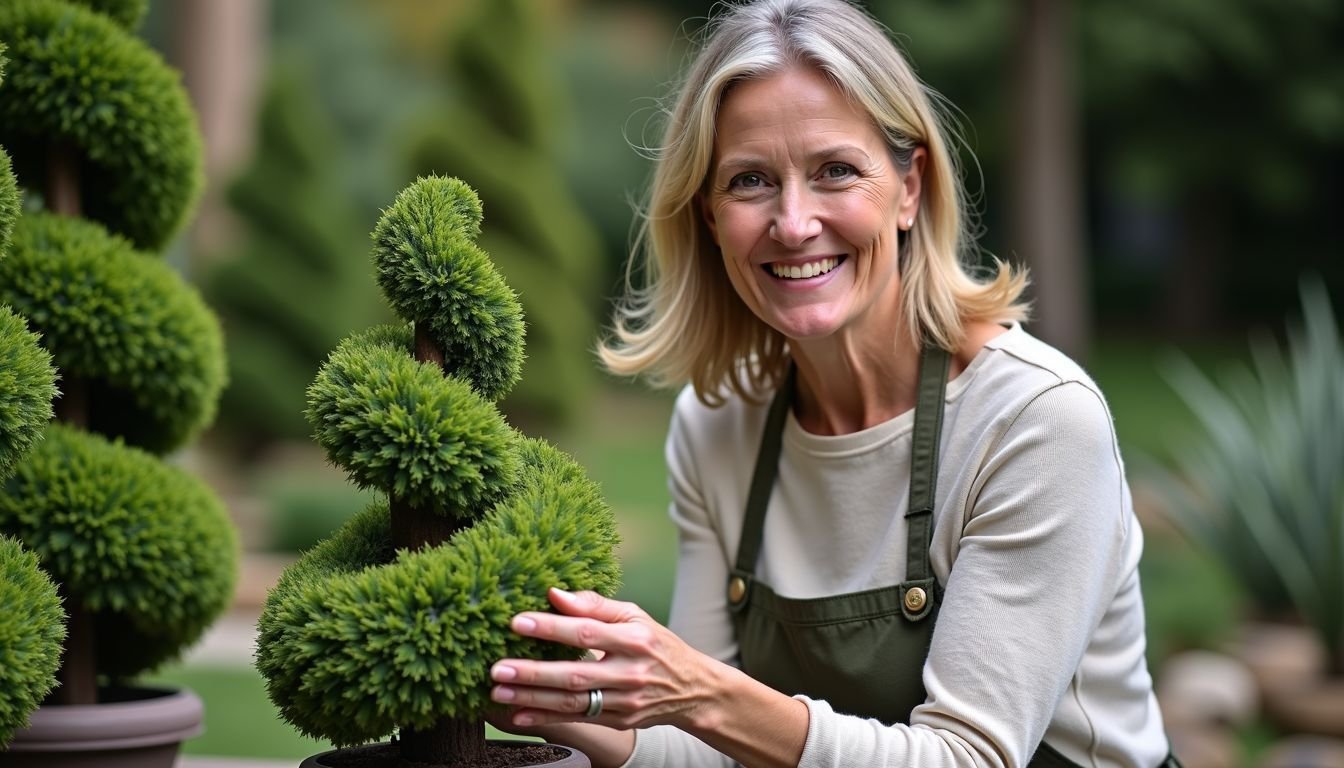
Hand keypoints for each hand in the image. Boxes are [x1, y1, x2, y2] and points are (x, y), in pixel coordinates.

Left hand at [490, 588, 720, 731]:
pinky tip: (519, 716)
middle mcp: (629, 672)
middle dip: (533, 672)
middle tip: (498, 669)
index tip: (517, 622)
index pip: (587, 632)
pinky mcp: (619, 721)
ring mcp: (624, 701)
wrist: (692, 689)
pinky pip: (577, 719)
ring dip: (532, 698)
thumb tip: (554, 594)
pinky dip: (546, 718)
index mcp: (634, 639)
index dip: (551, 627)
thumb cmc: (656, 644)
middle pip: (574, 673)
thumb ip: (594, 605)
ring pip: (572, 701)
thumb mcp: (635, 615)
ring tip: (499, 692)